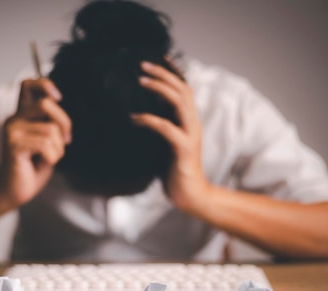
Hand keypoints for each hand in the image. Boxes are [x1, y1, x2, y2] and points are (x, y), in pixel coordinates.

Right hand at [0, 78, 71, 208]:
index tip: (58, 98)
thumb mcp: (46, 142)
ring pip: (51, 130)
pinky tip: (42, 164)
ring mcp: (11, 131)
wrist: (13, 192)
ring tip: (48, 159)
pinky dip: (52, 157)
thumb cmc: (31, 169)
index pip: (28, 84)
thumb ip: (51, 125)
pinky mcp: (13, 145)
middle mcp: (14, 119)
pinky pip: (46, 145)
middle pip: (46, 104)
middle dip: (64, 123)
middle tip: (66, 141)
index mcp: (22, 116)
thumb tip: (64, 119)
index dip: (45, 84)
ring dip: (58, 149)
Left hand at [131, 61, 211, 215]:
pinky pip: (166, 128)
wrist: (190, 195)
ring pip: (179, 102)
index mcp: (189, 121)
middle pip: (182, 89)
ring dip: (159, 88)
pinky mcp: (183, 149)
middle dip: (163, 74)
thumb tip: (140, 113)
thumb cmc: (176, 170)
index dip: (173, 72)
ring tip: (141, 80)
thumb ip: (161, 127)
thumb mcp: (166, 143)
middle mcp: (193, 124)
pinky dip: (150, 120)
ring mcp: (190, 135)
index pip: (185, 89)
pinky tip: (134, 117)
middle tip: (142, 64)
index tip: (158, 58)